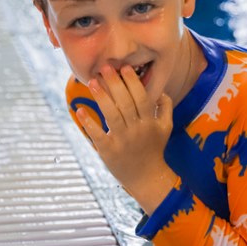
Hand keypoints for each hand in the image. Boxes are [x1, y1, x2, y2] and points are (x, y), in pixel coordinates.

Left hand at [76, 65, 176, 212]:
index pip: (141, 98)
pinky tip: (80, 109)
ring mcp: (123, 141)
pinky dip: (89, 122)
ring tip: (93, 82)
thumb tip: (161, 90)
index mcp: (150, 122)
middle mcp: (137, 130)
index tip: (124, 67)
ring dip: (102, 97)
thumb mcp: (166, 128)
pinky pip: (97, 134)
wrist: (147, 178)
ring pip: (112, 115)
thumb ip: (166, 108)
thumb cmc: (155, 150)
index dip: (133, 82)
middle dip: (115, 84)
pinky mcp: (109, 151)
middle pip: (126, 103)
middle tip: (105, 67)